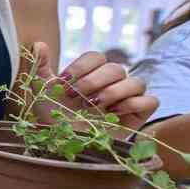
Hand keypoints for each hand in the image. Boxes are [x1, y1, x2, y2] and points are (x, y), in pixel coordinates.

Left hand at [34, 44, 157, 128]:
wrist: (63, 145)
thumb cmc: (54, 117)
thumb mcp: (42, 92)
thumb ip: (40, 67)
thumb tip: (38, 43)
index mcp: (91, 74)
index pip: (96, 57)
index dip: (80, 67)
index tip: (63, 82)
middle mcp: (112, 83)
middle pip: (116, 68)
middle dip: (93, 81)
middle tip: (76, 97)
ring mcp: (127, 99)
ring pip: (136, 82)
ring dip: (113, 92)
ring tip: (92, 106)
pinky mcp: (139, 116)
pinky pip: (150, 101)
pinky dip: (133, 103)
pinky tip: (112, 113)